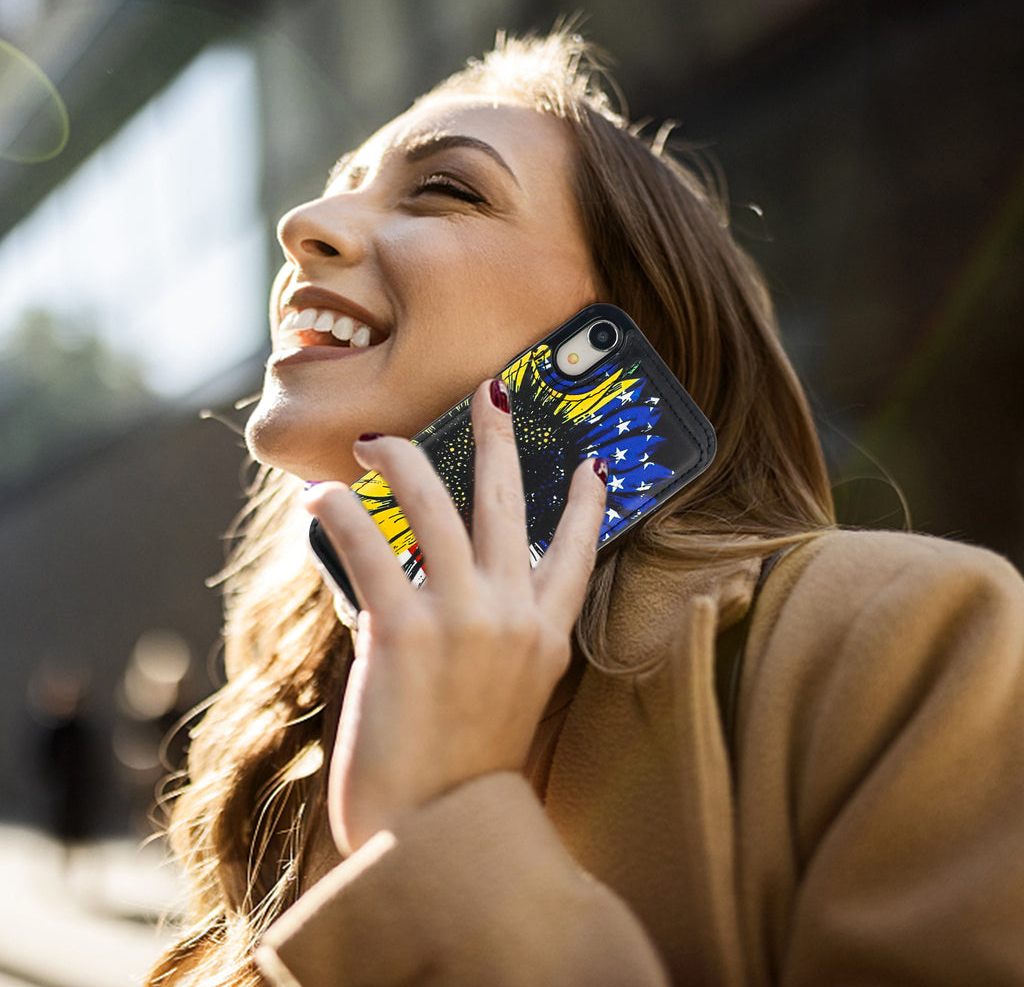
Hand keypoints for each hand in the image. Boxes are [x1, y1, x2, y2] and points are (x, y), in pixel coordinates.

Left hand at [303, 379, 607, 853]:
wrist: (436, 839)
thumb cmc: (460, 775)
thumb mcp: (502, 700)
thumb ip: (488, 640)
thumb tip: (430, 583)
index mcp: (546, 637)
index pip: (578, 552)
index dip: (586, 503)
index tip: (595, 465)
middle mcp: (515, 617)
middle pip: (510, 502)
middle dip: (499, 437)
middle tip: (491, 391)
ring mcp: (465, 619)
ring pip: (437, 504)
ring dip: (401, 459)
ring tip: (373, 441)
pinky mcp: (405, 630)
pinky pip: (371, 545)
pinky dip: (340, 513)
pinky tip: (320, 499)